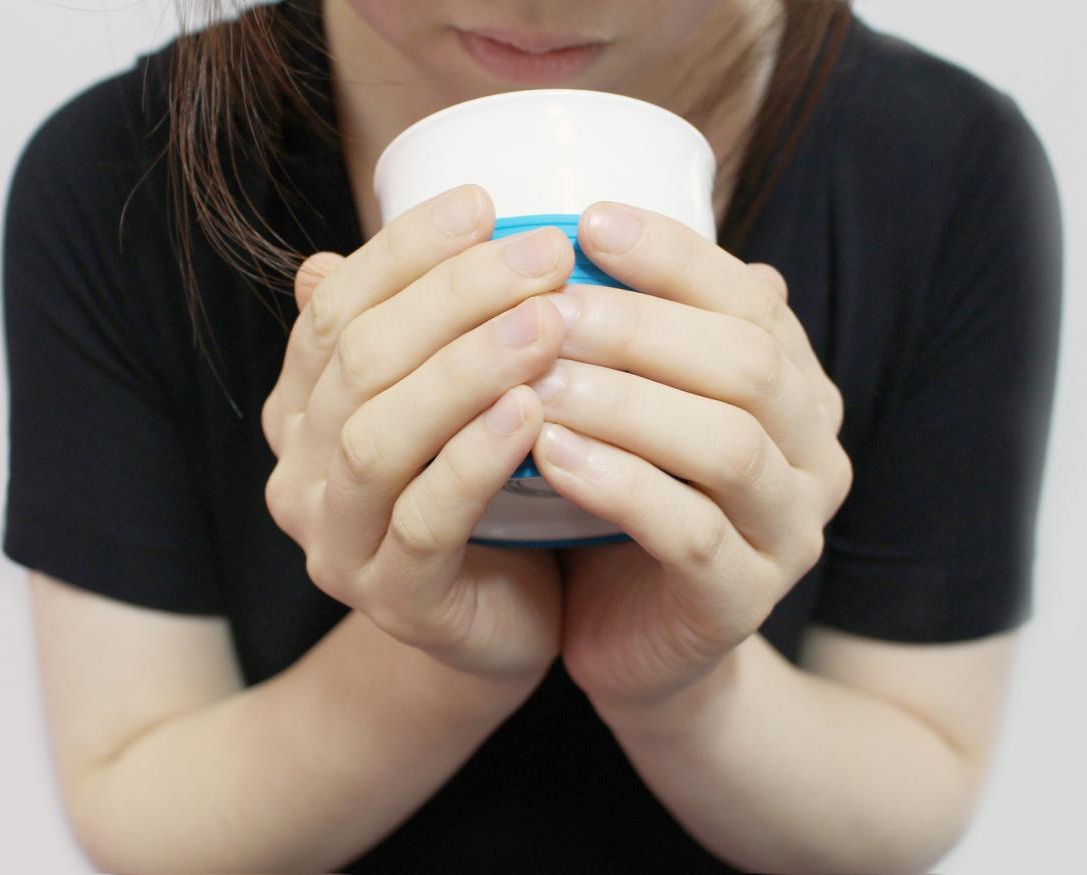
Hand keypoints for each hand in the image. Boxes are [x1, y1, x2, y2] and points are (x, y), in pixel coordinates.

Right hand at [262, 184, 577, 682]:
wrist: (503, 621)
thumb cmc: (488, 493)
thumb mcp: (455, 399)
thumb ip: (433, 326)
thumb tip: (443, 213)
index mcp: (305, 409)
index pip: (335, 309)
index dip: (404, 251)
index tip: (486, 202)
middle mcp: (302, 472)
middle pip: (360, 362)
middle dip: (453, 297)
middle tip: (543, 253)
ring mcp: (336, 542)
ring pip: (381, 438)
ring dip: (464, 370)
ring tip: (545, 321)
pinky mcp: (392, 602)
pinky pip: (425, 522)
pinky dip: (474, 460)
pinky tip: (531, 411)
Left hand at [525, 202, 852, 711]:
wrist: (638, 641)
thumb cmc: (625, 506)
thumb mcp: (635, 409)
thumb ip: (639, 337)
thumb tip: (593, 221)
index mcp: (796, 391)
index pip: (749, 301)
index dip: (673, 256)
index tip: (586, 222)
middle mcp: (814, 454)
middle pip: (745, 365)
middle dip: (641, 327)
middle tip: (546, 308)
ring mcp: (791, 533)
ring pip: (725, 446)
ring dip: (624, 402)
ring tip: (538, 378)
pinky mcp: (744, 602)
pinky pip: (690, 534)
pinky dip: (618, 486)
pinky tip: (547, 454)